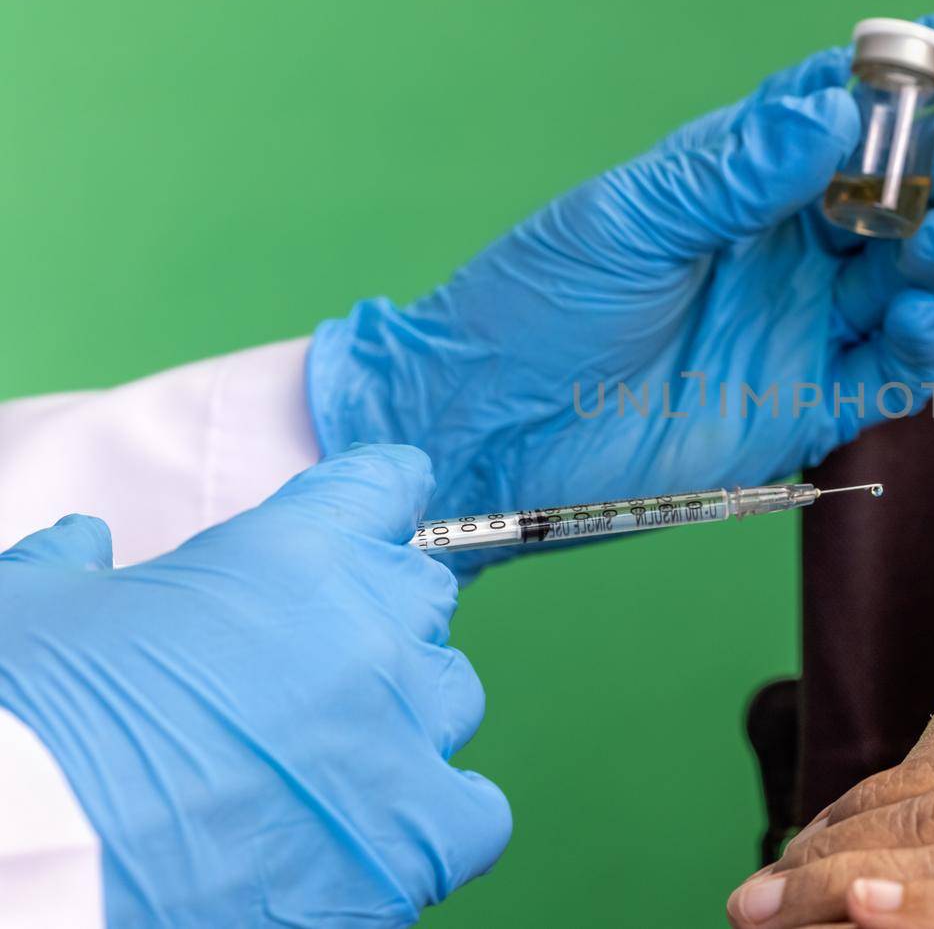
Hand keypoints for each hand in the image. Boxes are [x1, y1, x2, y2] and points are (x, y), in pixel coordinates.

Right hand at [0, 446, 508, 926]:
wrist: (29, 858)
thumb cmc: (25, 722)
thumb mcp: (31, 608)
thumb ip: (75, 563)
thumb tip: (82, 541)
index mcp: (295, 554)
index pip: (385, 487)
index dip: (377, 499)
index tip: (377, 509)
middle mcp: (371, 633)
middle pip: (421, 597)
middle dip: (375, 618)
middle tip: (309, 664)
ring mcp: (402, 736)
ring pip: (453, 698)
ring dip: (405, 714)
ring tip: (334, 753)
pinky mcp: (415, 841)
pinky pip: (477, 814)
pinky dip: (440, 818)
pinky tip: (383, 830)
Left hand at [307, 6, 933, 576]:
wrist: (489, 433)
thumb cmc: (537, 307)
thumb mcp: (628, 219)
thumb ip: (736, 172)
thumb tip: (833, 111)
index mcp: (741, 181)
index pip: (841, 110)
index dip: (916, 72)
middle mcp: (783, 249)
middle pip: (895, 193)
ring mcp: (798, 328)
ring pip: (907, 279)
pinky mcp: (804, 408)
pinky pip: (889, 372)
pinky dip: (921, 345)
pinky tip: (918, 320)